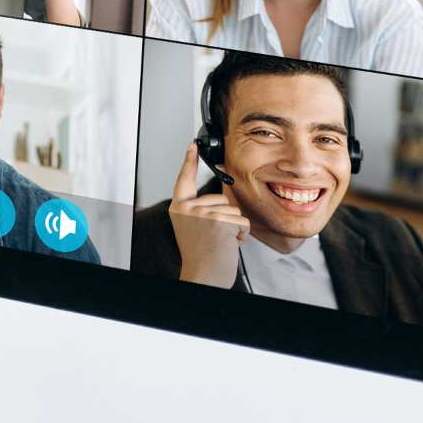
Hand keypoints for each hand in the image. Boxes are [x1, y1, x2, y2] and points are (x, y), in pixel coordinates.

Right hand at [165, 143, 248, 287]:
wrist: (203, 277)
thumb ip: (202, 211)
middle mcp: (188, 209)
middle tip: (214, 237)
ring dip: (234, 228)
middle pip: (222, 198)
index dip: (189, 161)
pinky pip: (242, 221)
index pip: (184, 180)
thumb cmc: (201, 257)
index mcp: (180, 209)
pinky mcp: (219, 221)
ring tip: (220, 242)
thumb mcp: (195, 228)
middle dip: (226, 217)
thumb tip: (222, 197)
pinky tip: (229, 244)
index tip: (192, 146)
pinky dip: (242, 235)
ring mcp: (203, 214)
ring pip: (234, 210)